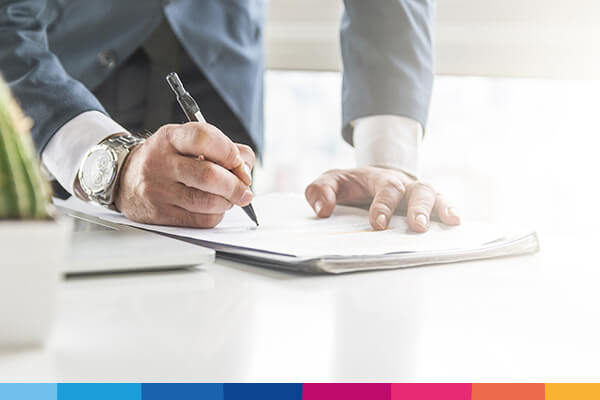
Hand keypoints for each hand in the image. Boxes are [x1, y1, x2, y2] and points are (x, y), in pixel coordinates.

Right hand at [114, 122, 254, 226]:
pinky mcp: (159, 214)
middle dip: (235, 185)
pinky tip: (213, 208)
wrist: (125, 177)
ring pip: (207, 202)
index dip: (229, 152)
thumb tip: (246, 170)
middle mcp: (160, 162)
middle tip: (244, 189)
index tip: (239, 162)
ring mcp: (157, 189)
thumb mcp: (187, 142)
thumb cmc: (167, 158)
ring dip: (227, 202)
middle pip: (209, 175)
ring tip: (229, 198)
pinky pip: (200, 220)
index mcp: (170, 137)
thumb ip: (224, 149)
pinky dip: (215, 215)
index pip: (204, 137)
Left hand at [305, 167, 459, 231]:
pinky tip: (457, 222)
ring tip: (451, 221)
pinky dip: (451, 212)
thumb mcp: (331, 181)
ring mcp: (418, 193)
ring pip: (434, 195)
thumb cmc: (351, 185)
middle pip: (416, 190)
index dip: (383, 205)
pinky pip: (443, 205)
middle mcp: (404, 184)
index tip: (378, 224)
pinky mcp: (428, 205)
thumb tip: (323, 210)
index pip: (385, 189)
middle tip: (417, 226)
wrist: (371, 178)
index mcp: (380, 178)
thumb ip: (320, 190)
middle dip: (418, 208)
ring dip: (442, 207)